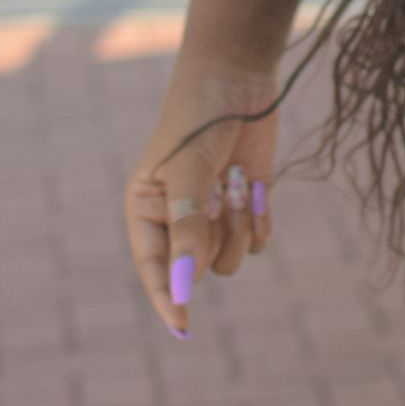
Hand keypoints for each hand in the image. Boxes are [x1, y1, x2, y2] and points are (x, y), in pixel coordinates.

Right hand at [124, 48, 282, 338]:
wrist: (239, 78)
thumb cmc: (199, 119)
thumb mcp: (188, 173)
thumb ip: (186, 228)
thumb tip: (186, 285)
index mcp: (145, 211)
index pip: (153, 269)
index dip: (168, 298)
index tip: (183, 327)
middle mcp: (177, 220)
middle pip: (197, 267)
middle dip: (213, 236)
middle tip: (217, 194)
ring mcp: (213, 215)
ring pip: (230, 258)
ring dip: (238, 226)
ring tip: (236, 182)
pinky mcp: (245, 207)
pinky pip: (256, 241)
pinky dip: (259, 218)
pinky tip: (254, 184)